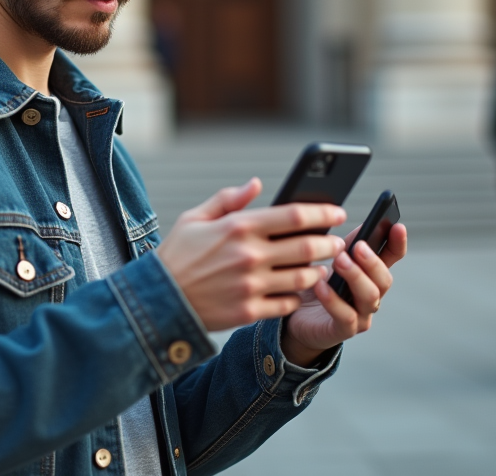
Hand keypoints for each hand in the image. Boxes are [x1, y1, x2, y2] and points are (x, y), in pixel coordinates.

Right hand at [155, 179, 347, 331]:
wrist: (157, 300)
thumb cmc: (176, 255)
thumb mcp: (194, 218)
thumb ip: (228, 199)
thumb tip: (257, 184)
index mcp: (238, 227)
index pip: (293, 216)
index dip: (322, 212)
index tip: (338, 211)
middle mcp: (249, 255)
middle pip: (308, 247)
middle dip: (331, 243)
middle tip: (338, 242)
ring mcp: (250, 286)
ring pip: (304, 277)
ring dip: (319, 271)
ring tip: (322, 267)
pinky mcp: (248, 311)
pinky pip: (288, 304)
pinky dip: (298, 296)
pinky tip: (298, 290)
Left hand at [281, 222, 407, 365]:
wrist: (296, 320)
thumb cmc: (315, 286)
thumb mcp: (329, 261)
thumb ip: (344, 245)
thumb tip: (355, 221)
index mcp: (369, 275)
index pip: (392, 258)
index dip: (398, 243)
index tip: (398, 226)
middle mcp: (370, 296)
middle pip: (385, 280)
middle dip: (373, 262)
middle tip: (358, 246)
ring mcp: (360, 315)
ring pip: (369, 297)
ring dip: (356, 276)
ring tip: (338, 261)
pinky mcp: (343, 330)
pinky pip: (345, 316)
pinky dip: (334, 300)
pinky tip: (321, 285)